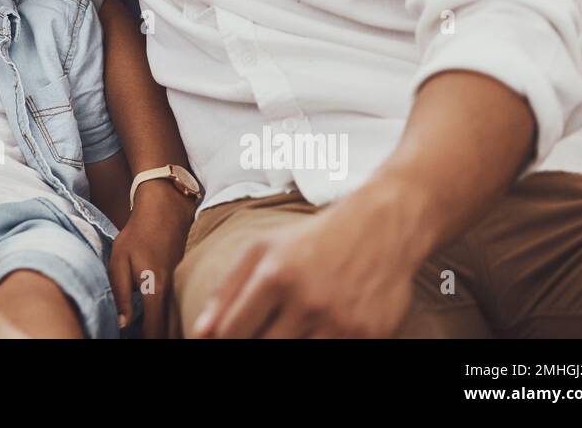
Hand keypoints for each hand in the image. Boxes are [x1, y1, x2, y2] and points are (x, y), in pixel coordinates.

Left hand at [107, 180, 193, 337]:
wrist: (166, 208)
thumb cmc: (138, 233)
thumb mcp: (119, 261)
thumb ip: (121, 294)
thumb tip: (122, 324)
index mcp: (156, 289)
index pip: (155, 329)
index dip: (147, 340)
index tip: (137, 341)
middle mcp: (175, 290)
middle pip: (170, 327)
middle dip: (159, 335)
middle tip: (142, 334)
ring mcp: (186, 284)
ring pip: (178, 316)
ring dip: (167, 325)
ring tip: (150, 326)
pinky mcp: (189, 277)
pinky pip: (182, 303)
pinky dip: (173, 311)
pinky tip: (161, 311)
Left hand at [192, 190, 421, 337]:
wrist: (380, 227)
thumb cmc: (311, 239)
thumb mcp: (262, 249)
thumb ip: (227, 290)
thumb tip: (201, 333)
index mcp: (275, 275)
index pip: (233, 331)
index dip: (224, 339)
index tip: (230, 336)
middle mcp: (307, 300)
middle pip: (263, 348)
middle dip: (255, 342)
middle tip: (262, 329)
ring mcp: (340, 321)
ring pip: (298, 356)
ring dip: (288, 344)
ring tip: (289, 327)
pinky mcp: (369, 334)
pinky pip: (333, 355)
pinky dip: (320, 344)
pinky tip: (317, 328)